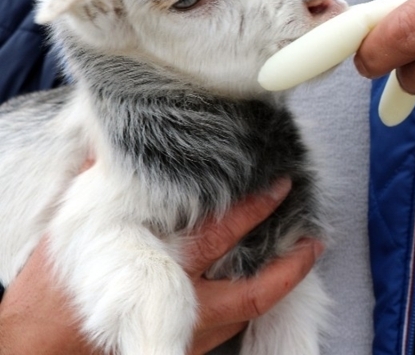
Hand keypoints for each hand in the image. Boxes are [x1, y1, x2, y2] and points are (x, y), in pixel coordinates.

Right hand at [0, 179, 321, 354]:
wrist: (40, 351)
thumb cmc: (54, 292)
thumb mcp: (76, 228)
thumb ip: (104, 185)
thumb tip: (115, 142)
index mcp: (158, 269)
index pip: (222, 232)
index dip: (256, 207)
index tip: (281, 185)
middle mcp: (182, 307)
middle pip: (252, 285)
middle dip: (289, 258)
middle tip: (313, 233)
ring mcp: (188, 335)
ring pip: (249, 312)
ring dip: (281, 284)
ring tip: (305, 255)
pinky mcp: (184, 349)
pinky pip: (234, 326)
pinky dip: (254, 303)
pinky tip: (266, 285)